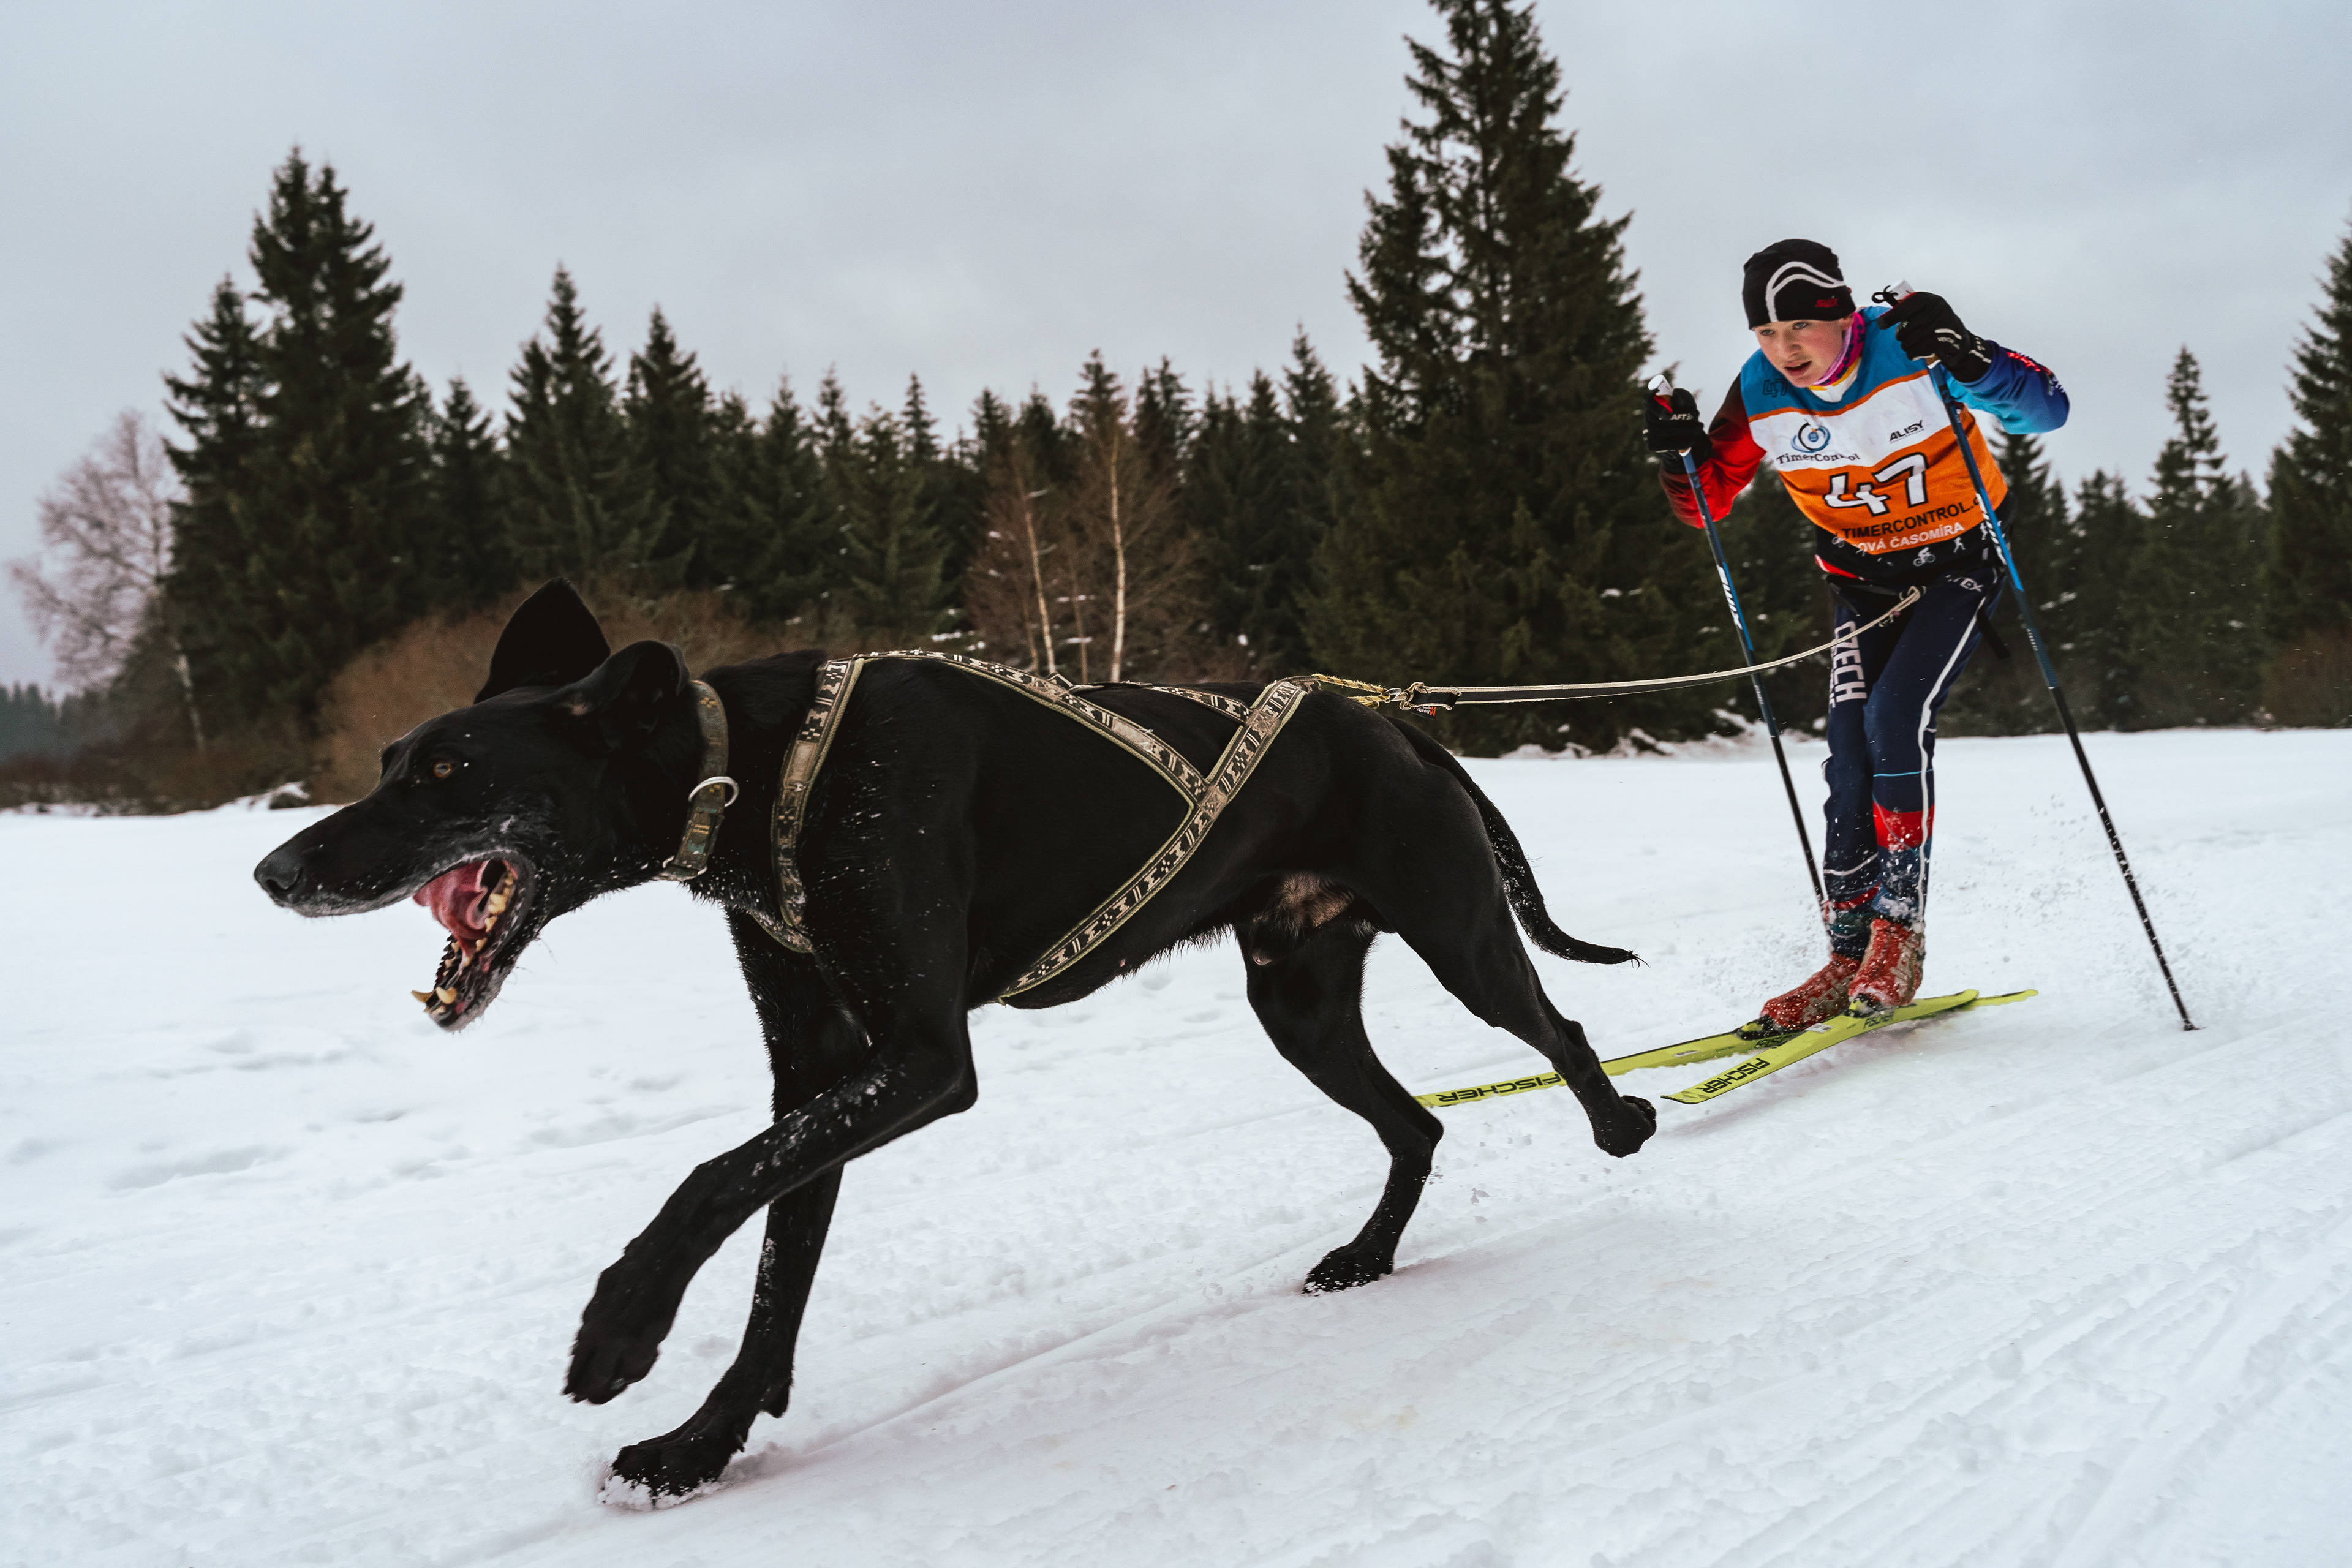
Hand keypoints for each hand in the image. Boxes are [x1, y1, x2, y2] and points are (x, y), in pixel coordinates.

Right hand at [1644, 386, 1710, 462]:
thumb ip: (1682, 396)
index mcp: (1653, 402)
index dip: (1655, 402)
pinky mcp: (1653, 444)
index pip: (1648, 399)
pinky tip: (1691, 440)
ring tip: (1699, 427)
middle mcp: (1648, 417)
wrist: (1686, 431)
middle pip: (1659, 418)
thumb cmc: (1684, 410)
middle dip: (1681, 417)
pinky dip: (1682, 443)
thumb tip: (1676, 397)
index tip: (1668, 406)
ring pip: (1665, 432)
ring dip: (1686, 430)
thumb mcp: (1686, 401)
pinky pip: (1667, 445)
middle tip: (1697, 413)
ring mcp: (1648, 431)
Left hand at [1875, 291, 1993, 382]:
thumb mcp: (1927, 309)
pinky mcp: (1938, 344)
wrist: (1959, 341)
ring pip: (1906, 342)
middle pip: (1902, 329)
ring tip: (1917, 341)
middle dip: (1901, 335)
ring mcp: (1937, 328)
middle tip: (1908, 333)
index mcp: (1929, 300)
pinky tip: (1921, 349)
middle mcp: (1934, 311)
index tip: (1881, 323)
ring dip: (1907, 345)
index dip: (1890, 317)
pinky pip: (1913, 352)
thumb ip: (1908, 309)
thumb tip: (1884, 319)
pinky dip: (1913, 354)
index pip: (1904, 307)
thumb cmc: (1937, 323)